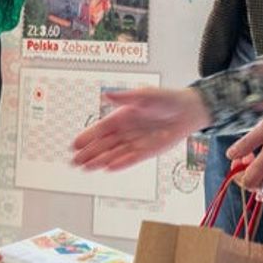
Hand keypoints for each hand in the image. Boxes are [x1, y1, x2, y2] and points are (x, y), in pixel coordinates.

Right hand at [71, 87, 210, 170]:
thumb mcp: (144, 95)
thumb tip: (106, 94)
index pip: (100, 129)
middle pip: (103, 144)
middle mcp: (125, 131)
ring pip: (114, 154)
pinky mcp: (147, 152)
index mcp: (121, 116)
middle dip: (89, 153)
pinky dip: (120, 163)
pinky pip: (130, 159)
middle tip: (74, 161)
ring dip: (100, 161)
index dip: (87, 137)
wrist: (187, 111)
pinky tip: (108, 168)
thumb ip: (125, 97)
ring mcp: (135, 142)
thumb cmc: (166, 99)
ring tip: (86, 168)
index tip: (75, 144)